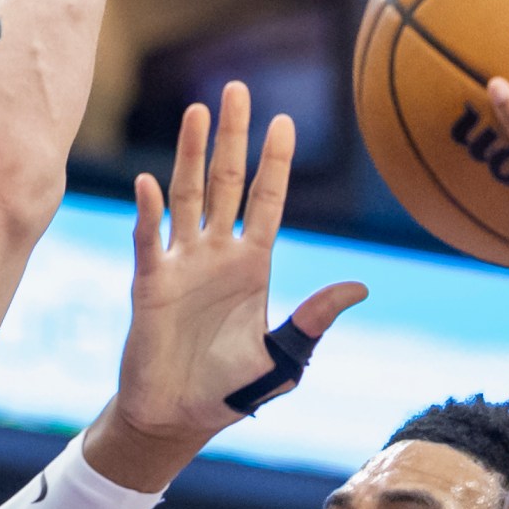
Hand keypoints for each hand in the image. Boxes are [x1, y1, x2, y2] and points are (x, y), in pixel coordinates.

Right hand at [84, 82, 365, 489]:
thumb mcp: (282, 359)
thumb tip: (360, 286)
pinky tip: (149, 183)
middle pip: (226, 183)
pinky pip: (149, 240)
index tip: (284, 120)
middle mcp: (216, 254)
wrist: (176, 418)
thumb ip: (314, 321)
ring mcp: (180, 264)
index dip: (275, 162)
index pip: (267, 202)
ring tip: (197, 111)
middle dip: (233, 137)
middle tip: (237, 90)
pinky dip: (149, 212)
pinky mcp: (149, 284)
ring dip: (190, 154)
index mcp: (253, 266)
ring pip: (187, 196)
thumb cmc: (229, 391)